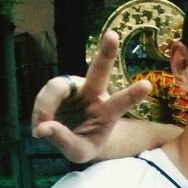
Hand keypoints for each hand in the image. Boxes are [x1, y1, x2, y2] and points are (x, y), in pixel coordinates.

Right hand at [31, 31, 151, 164]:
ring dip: (45, 106)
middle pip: (99, 70)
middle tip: (113, 35)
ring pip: (57, 87)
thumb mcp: (78, 152)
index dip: (133, 95)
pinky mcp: (60, 86)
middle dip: (106, 53)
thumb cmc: (83, 144)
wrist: (73, 136)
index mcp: (107, 112)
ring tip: (41, 128)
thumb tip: (43, 127)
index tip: (148, 85)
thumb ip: (64, 141)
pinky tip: (39, 125)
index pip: (121, 103)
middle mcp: (94, 93)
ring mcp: (75, 86)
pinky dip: (39, 110)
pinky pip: (46, 93)